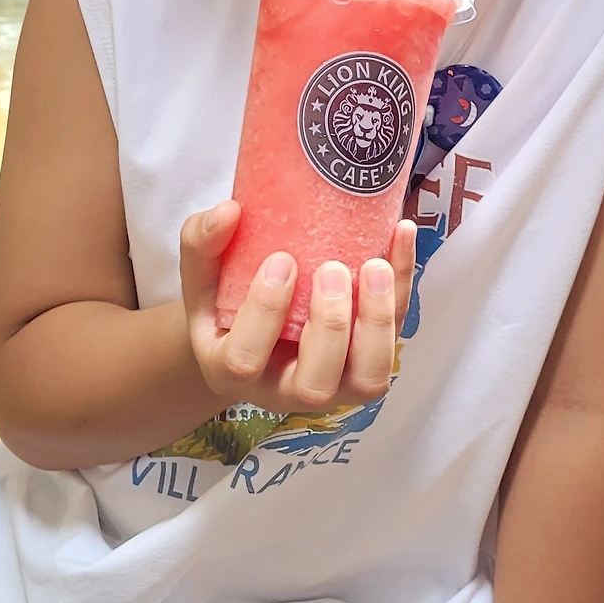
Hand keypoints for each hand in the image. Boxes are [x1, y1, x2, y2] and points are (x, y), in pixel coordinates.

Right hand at [179, 201, 415, 418]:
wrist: (252, 326)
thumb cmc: (223, 300)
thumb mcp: (200, 273)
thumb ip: (202, 242)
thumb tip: (228, 211)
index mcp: (231, 371)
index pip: (244, 360)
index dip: (265, 314)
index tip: (281, 261)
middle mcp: (284, 390)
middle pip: (314, 386)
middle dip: (330, 327)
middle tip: (333, 268)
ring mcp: (333, 385)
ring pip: (368, 379)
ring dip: (379, 323)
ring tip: (376, 267)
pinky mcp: (366, 363)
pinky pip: (394, 337)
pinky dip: (403, 289)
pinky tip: (401, 237)